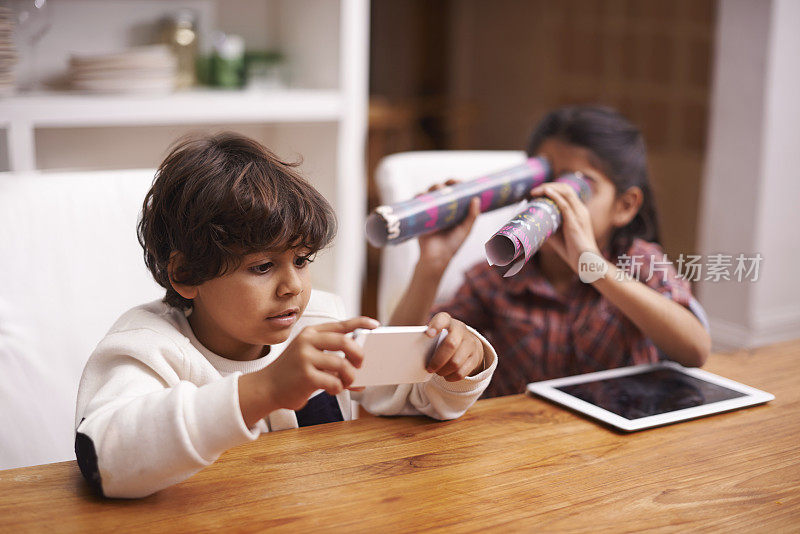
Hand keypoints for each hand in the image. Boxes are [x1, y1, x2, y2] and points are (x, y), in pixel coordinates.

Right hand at [258, 316, 378, 410]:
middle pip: (344, 342)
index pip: (340, 325)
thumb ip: (333, 361)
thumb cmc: (293, 373)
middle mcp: (307, 341)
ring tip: (345, 382)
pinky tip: (332, 389)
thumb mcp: (310, 359)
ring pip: (341, 364)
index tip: (375, 325)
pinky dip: (338, 387)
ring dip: (349, 376)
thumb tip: (362, 376)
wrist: (266, 388)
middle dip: (359, 354)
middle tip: (361, 365)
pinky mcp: (305, 375)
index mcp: (311, 333)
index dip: (360, 323)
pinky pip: (333, 381)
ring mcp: (305, 357)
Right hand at [417, 179, 480, 274]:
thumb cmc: (452, 245)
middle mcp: (441, 209)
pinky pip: (417, 203)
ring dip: (431, 189)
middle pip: (440, 191)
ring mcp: (430, 212)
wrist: (436, 258)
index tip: (459, 182)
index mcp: (453, 210)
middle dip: (442, 185)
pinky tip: (422, 196)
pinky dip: (418, 196)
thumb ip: (472, 216)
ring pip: (428, 194)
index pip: (454, 192)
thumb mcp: (465, 230)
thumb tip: (476, 199)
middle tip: (447, 186)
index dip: (456, 184)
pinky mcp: (419, 216)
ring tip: (437, 191)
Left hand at [424, 312, 484, 381]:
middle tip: (429, 368)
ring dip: (444, 370)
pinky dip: (451, 376)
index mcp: (448, 321)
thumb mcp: (438, 334)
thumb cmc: (444, 338)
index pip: (443, 319)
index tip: (428, 334)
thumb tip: (413, 354)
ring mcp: (470, 344)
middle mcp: (461, 330)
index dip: (436, 325)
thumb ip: (427, 340)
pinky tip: (446, 376)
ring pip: (456, 362)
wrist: (467, 342)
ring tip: (437, 372)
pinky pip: (462, 372)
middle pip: (451, 344)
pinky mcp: (475, 358)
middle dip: (438, 359)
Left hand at [529, 182, 600, 272]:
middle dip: (549, 185)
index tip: (538, 192)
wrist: (585, 261)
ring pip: (566, 192)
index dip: (552, 188)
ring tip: (536, 191)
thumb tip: (534, 222)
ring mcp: (579, 214)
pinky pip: (565, 205)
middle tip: (534, 191)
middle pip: (566, 188)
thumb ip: (549, 226)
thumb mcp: (558, 235)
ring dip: (549, 188)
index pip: (566, 192)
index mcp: (579, 211)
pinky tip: (546, 192)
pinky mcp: (575, 222)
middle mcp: (580, 210)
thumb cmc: (572, 250)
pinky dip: (555, 196)